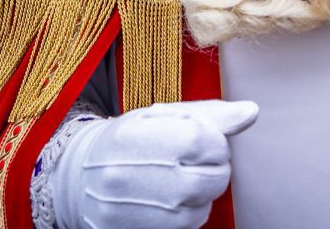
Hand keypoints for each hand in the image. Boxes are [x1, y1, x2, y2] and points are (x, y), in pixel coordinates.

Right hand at [52, 98, 258, 228]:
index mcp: (136, 135)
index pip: (201, 139)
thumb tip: (251, 111)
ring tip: (182, 176)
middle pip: (209, 179)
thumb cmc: (126, 140)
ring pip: (201, 207)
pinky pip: (187, 228)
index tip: (208, 138)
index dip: (215, 140)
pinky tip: (174, 197)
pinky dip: (190, 212)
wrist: (78, 178)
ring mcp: (132, 210)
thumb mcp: (158, 115)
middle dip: (216, 167)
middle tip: (199, 158)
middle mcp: (131, 175)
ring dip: (203, 192)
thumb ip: (208, 114)